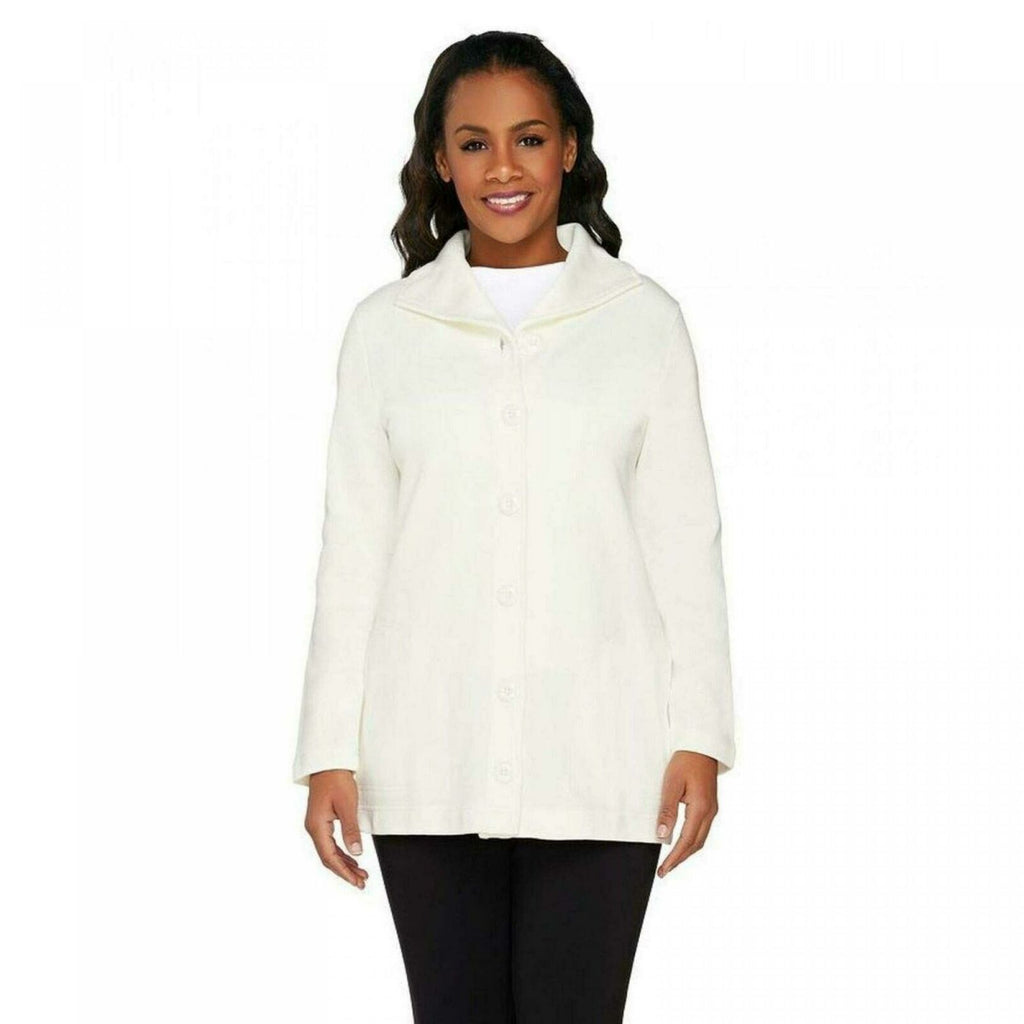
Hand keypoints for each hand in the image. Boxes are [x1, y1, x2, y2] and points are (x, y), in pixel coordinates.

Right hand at [304, 769, 368, 888]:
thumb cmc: (336, 780)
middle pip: (328, 858)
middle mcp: (313, 828)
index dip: (344, 872)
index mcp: (317, 827)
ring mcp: (316, 825)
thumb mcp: (347, 805)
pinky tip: (352, 857)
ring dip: (344, 863)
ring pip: (329, 852)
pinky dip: (341, 852)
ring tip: (360, 873)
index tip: (356, 882)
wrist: (328, 763)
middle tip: (362, 882)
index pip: (330, 857)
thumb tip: (356, 852)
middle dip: (345, 871)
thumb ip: (351, 829)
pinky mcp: (321, 821)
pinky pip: (330, 843)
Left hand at [655, 750, 718, 877]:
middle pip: (696, 844)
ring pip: (700, 838)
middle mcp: (710, 812)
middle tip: (665, 870)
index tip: (663, 870)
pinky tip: (681, 842)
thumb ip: (667, 811)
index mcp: (701, 808)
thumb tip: (662, 835)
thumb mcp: (672, 784)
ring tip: (671, 860)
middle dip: (680, 859)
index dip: (674, 858)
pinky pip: (702, 829)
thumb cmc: (686, 761)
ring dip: (686, 851)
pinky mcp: (709, 805)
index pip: (686, 841)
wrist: (702, 746)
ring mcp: (712, 809)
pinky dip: (691, 840)